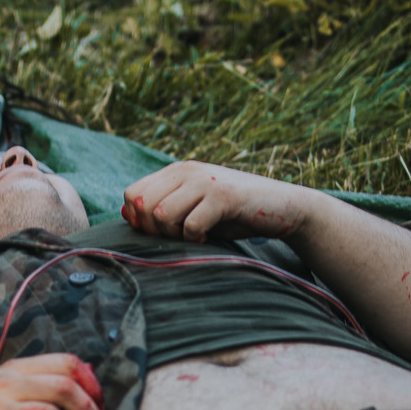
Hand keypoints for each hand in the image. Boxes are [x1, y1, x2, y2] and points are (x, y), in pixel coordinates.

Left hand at [121, 161, 320, 243]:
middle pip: (141, 204)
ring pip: (161, 214)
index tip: (161, 233)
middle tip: (176, 238)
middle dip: (153, 230)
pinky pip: (190, 224)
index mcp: (176, 171)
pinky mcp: (223, 196)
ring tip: (192, 237)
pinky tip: (207, 237)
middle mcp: (187, 170)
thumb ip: (163, 209)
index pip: (131, 193)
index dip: (138, 220)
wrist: (283, 207)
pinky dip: (195, 239)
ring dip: (173, 235)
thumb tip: (127, 214)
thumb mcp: (194, 210)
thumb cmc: (236, 214)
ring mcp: (205, 181)